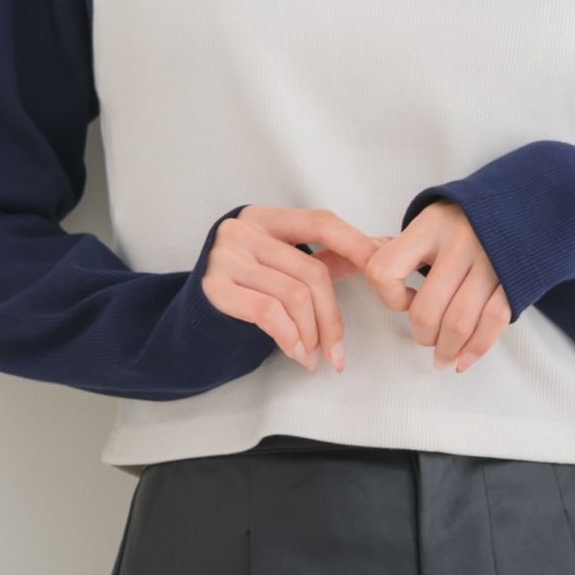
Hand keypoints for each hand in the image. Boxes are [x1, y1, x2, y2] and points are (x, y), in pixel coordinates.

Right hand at [201, 206, 378, 371]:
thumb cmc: (247, 292)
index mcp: (266, 217)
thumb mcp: (285, 266)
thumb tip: (382, 246)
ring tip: (314, 357)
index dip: (357, 246)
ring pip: (294, 295)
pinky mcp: (214, 287)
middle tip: (338, 352)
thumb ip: (328, 256)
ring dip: (312, 334)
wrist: (192, 322)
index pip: (321, 223)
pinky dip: (291, 338)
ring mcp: (226, 256)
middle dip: (332, 317)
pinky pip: (270, 313)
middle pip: (311, 270)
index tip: (383, 275)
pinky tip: (297, 355)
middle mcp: (242, 229)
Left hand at [363, 202, 511, 373]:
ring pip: (458, 321)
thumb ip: (398, 250)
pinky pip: (492, 323)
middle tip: (424, 338)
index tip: (403, 299)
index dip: (389, 298)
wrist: (520, 205)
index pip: (384, 272)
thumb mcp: (428, 222)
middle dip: (421, 334)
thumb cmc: (461, 222)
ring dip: (446, 349)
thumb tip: (343, 262)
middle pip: (426, 308)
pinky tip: (464, 359)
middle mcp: (458, 242)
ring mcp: (489, 262)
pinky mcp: (513, 280)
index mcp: (427, 226)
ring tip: (443, 357)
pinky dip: (476, 349)